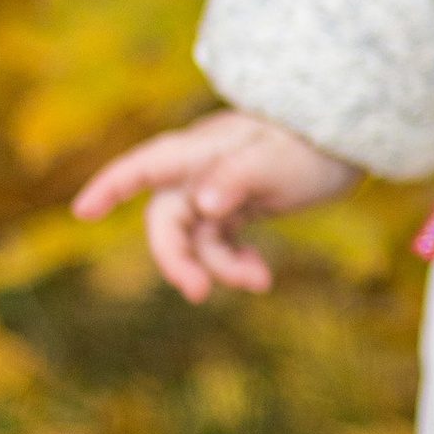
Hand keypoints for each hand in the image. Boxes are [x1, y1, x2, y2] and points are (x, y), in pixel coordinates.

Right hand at [71, 110, 359, 303]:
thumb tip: (204, 204)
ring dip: (221, 266)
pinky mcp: (238, 206)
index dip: (111, 185)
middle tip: (199, 293)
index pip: (146, 165)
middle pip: (168, 218)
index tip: (82, 211)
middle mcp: (202, 169)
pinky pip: (222, 242)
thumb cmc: (313, 142)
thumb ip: (238, 178)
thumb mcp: (279, 161)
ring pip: (198, 238)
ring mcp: (219, 188)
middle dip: (177, 258)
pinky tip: (261, 276)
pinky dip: (236, 262)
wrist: (350, 141)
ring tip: (260, 280)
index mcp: (204, 149)